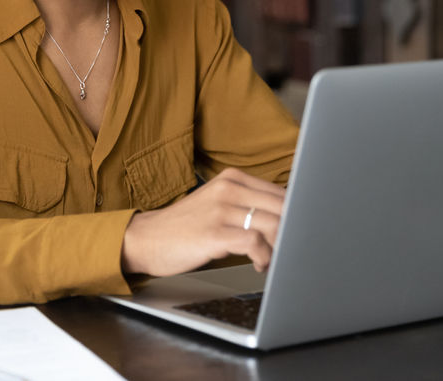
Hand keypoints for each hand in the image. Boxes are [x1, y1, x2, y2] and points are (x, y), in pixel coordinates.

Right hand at [120, 168, 285, 276]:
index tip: (297, 233)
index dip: (296, 216)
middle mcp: (228, 189)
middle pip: (282, 207)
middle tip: (288, 250)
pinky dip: (264, 257)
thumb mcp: (217, 204)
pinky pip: (255, 243)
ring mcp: (220, 209)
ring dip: (279, 247)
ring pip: (273, 224)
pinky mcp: (214, 233)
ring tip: (271, 260)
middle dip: (292, 232)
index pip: (281, 193)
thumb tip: (287, 219)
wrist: (146, 238)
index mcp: (232, 178)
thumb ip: (247, 205)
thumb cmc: (185, 226)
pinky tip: (259, 264)